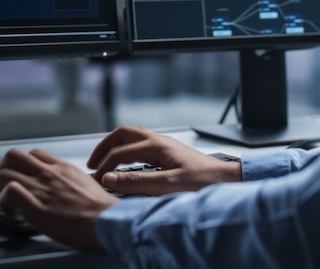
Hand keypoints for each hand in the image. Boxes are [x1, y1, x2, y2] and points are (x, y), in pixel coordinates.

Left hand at [0, 148, 117, 249]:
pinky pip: (10, 191)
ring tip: (8, 205)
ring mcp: (41, 188)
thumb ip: (71, 180)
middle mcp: (48, 173)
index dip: (23, 166)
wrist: (107, 221)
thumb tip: (64, 188)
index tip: (25, 181)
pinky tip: (12, 214)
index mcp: (62, 167)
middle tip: (7, 189)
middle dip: (3, 171)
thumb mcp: (87, 183)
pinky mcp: (35, 206)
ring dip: (0, 190)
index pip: (33, 153)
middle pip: (12, 155)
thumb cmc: (101, 209)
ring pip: (4, 173)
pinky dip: (4, 202)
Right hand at [87, 125, 242, 195]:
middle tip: (92, 164)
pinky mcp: (168, 152)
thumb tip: (109, 179)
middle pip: (122, 134)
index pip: (119, 153)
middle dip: (104, 147)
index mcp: (156, 145)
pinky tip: (126, 165)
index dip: (104, 167)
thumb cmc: (203, 182)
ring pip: (131, 137)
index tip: (95, 181)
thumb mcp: (167, 185)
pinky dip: (126, 151)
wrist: (226, 180)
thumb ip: (136, 182)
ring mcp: (164, 144)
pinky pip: (140, 144)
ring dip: (115, 147)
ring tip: (105, 162)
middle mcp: (159, 140)